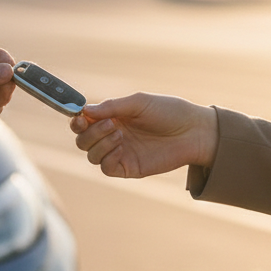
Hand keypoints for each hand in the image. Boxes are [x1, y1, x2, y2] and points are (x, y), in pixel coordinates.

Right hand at [69, 93, 217, 177]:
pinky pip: (106, 167)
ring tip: (119, 134)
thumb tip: (85, 110)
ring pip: (91, 155)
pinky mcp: (129, 167)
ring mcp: (120, 152)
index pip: (85, 122)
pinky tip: (120, 147)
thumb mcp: (138, 102)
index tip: (79, 117)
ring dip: (99, 143)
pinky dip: (106, 157)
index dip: (77, 121)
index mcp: (113, 117)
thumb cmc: (169, 111)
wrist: (193, 132)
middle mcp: (113, 135)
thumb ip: (111, 106)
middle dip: (89, 132)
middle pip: (83, 140)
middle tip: (109, 124)